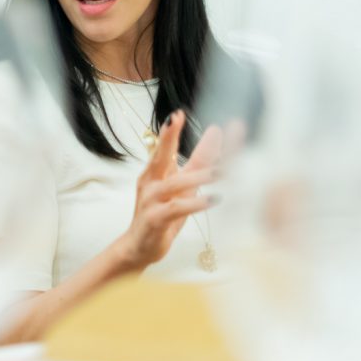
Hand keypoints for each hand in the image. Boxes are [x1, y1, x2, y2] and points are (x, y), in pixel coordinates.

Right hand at [117, 110, 222, 269]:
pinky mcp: (154, 219)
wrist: (138, 247)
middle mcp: (151, 181)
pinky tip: (212, 199)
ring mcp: (150, 200)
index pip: (169, 148)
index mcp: (156, 171)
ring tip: (222, 172)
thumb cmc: (162, 214)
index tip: (180, 112)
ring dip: (199, 177)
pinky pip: (176, 208)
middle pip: (160, 155)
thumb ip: (199, 163)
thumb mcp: (183, 188)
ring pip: (174, 184)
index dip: (174, 130)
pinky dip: (195, 204)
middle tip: (176, 117)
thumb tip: (216, 138)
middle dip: (169, 136)